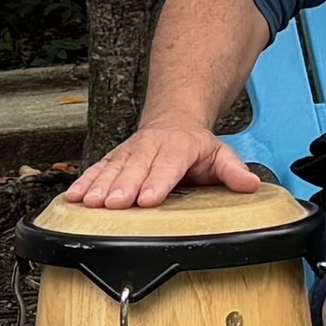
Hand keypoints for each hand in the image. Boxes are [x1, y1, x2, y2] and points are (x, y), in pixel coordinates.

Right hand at [63, 122, 260, 209]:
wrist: (173, 121)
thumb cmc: (196, 145)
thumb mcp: (220, 154)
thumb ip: (233, 170)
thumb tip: (251, 184)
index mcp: (178, 148)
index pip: (167, 166)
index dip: (157, 182)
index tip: (148, 198)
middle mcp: (150, 148)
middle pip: (135, 168)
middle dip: (123, 186)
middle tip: (114, 204)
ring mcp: (129, 152)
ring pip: (112, 168)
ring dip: (99, 186)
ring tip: (89, 202)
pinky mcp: (113, 159)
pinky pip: (96, 169)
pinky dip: (84, 182)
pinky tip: (73, 198)